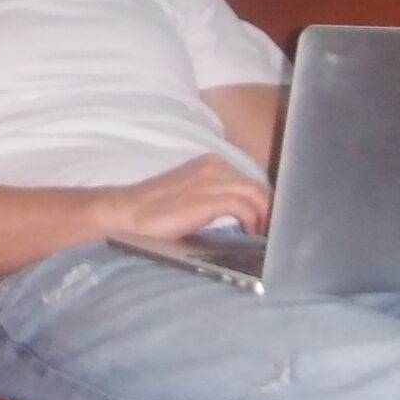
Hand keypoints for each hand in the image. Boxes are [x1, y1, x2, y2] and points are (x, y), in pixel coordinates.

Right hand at [95, 156, 272, 241]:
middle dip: (268, 209)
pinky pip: (244, 206)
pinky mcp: (208, 199)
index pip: (249, 179)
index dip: (263, 200)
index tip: (268, 220)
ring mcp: (211, 181)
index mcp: (210, 163)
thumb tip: (245, 215)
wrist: (128, 213)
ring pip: (255, 194)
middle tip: (270, 232)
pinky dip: (252, 221)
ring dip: (264, 216)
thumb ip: (216, 197)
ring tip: (262, 235)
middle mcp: (214, 166)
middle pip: (257, 186)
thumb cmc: (157, 210)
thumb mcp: (191, 194)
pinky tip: (249, 233)